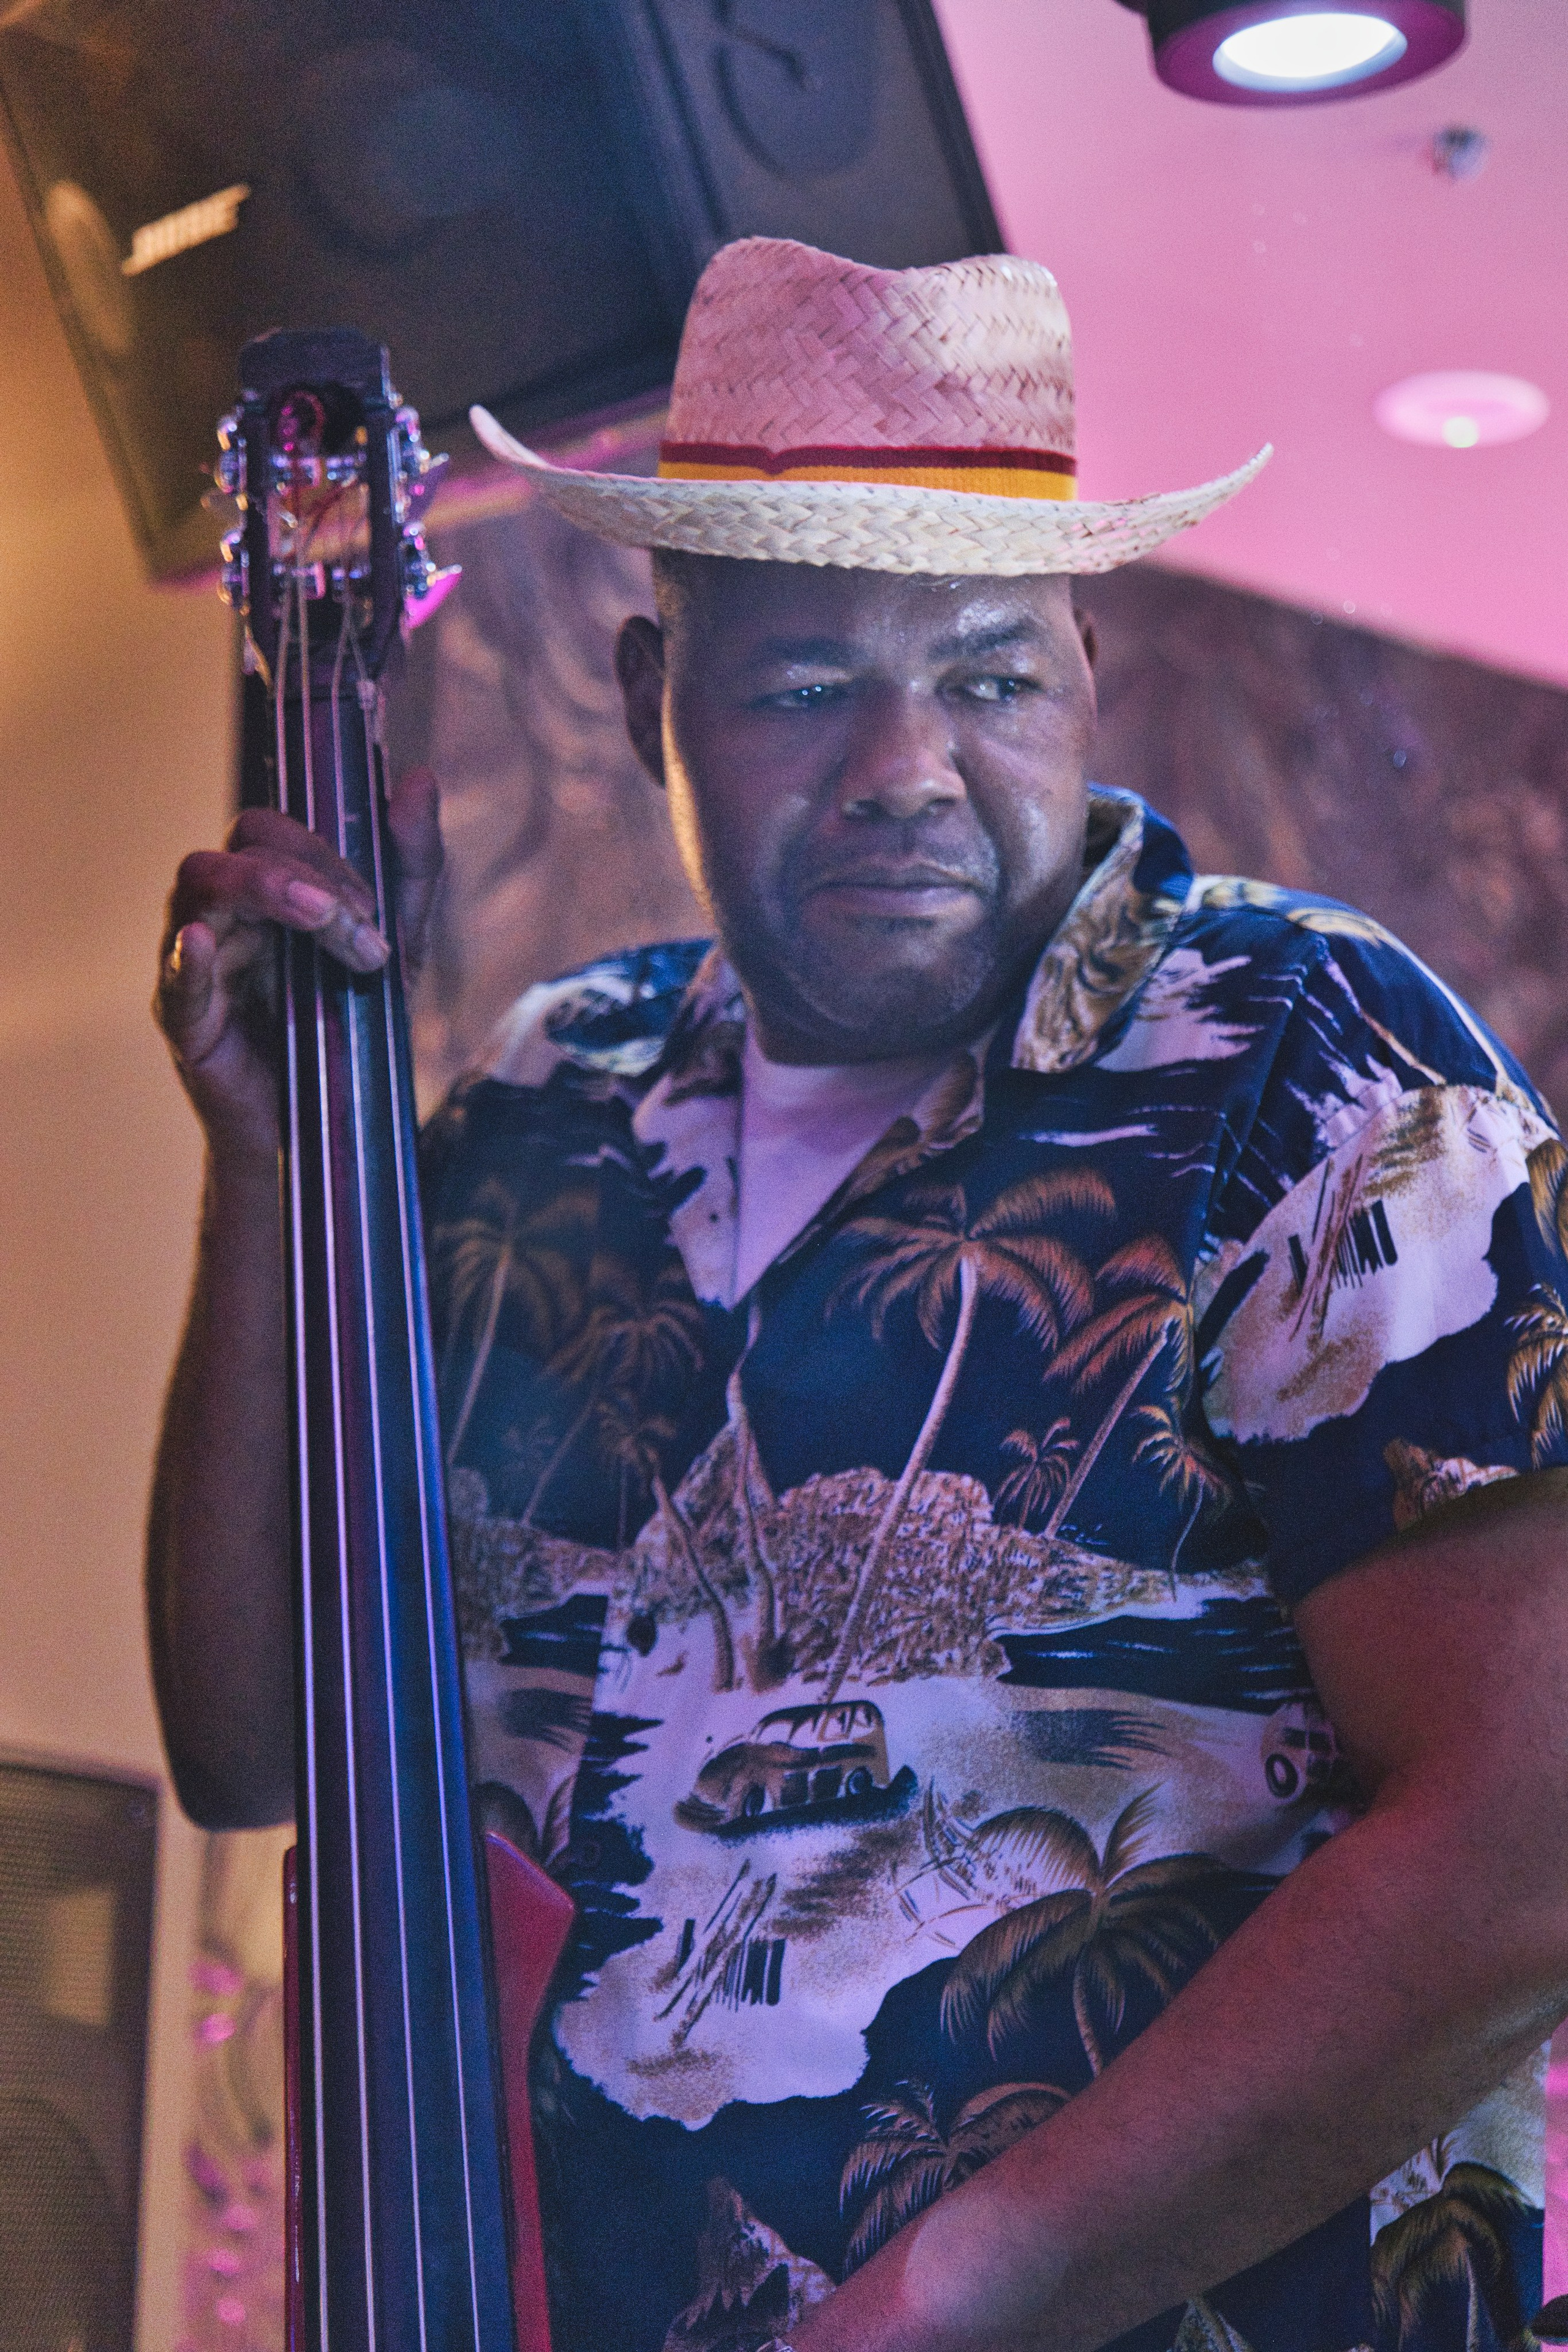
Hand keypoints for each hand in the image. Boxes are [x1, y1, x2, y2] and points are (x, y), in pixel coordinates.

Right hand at [153, 767, 442, 1166]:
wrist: (330, 1128)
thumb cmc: (349, 1027)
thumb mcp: (398, 946)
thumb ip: (410, 869)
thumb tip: (418, 778)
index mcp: (265, 890)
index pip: (268, 828)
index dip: (323, 851)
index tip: (374, 906)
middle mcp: (223, 915)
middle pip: (236, 849)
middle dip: (306, 873)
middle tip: (360, 927)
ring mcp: (197, 964)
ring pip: (200, 890)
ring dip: (266, 892)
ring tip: (327, 924)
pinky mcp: (186, 1021)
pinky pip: (175, 978)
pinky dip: (187, 956)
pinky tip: (206, 941)